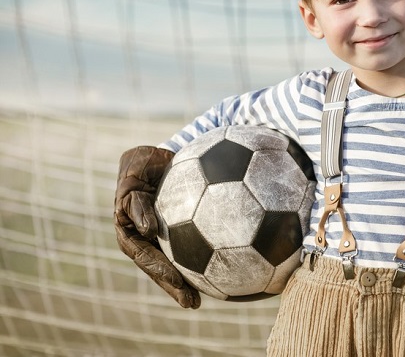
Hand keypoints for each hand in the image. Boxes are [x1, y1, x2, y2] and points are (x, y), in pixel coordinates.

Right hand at [115, 146, 200, 308]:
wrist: (156, 156)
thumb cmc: (142, 162)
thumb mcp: (133, 174)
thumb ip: (136, 201)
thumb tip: (147, 229)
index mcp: (129, 228)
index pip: (142, 254)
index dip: (157, 269)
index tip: (174, 279)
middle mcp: (143, 237)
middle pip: (156, 267)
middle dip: (172, 286)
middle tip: (190, 302)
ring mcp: (158, 237)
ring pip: (171, 263)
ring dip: (184, 283)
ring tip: (199, 301)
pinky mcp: (175, 233)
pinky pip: (189, 249)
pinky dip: (203, 262)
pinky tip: (221, 274)